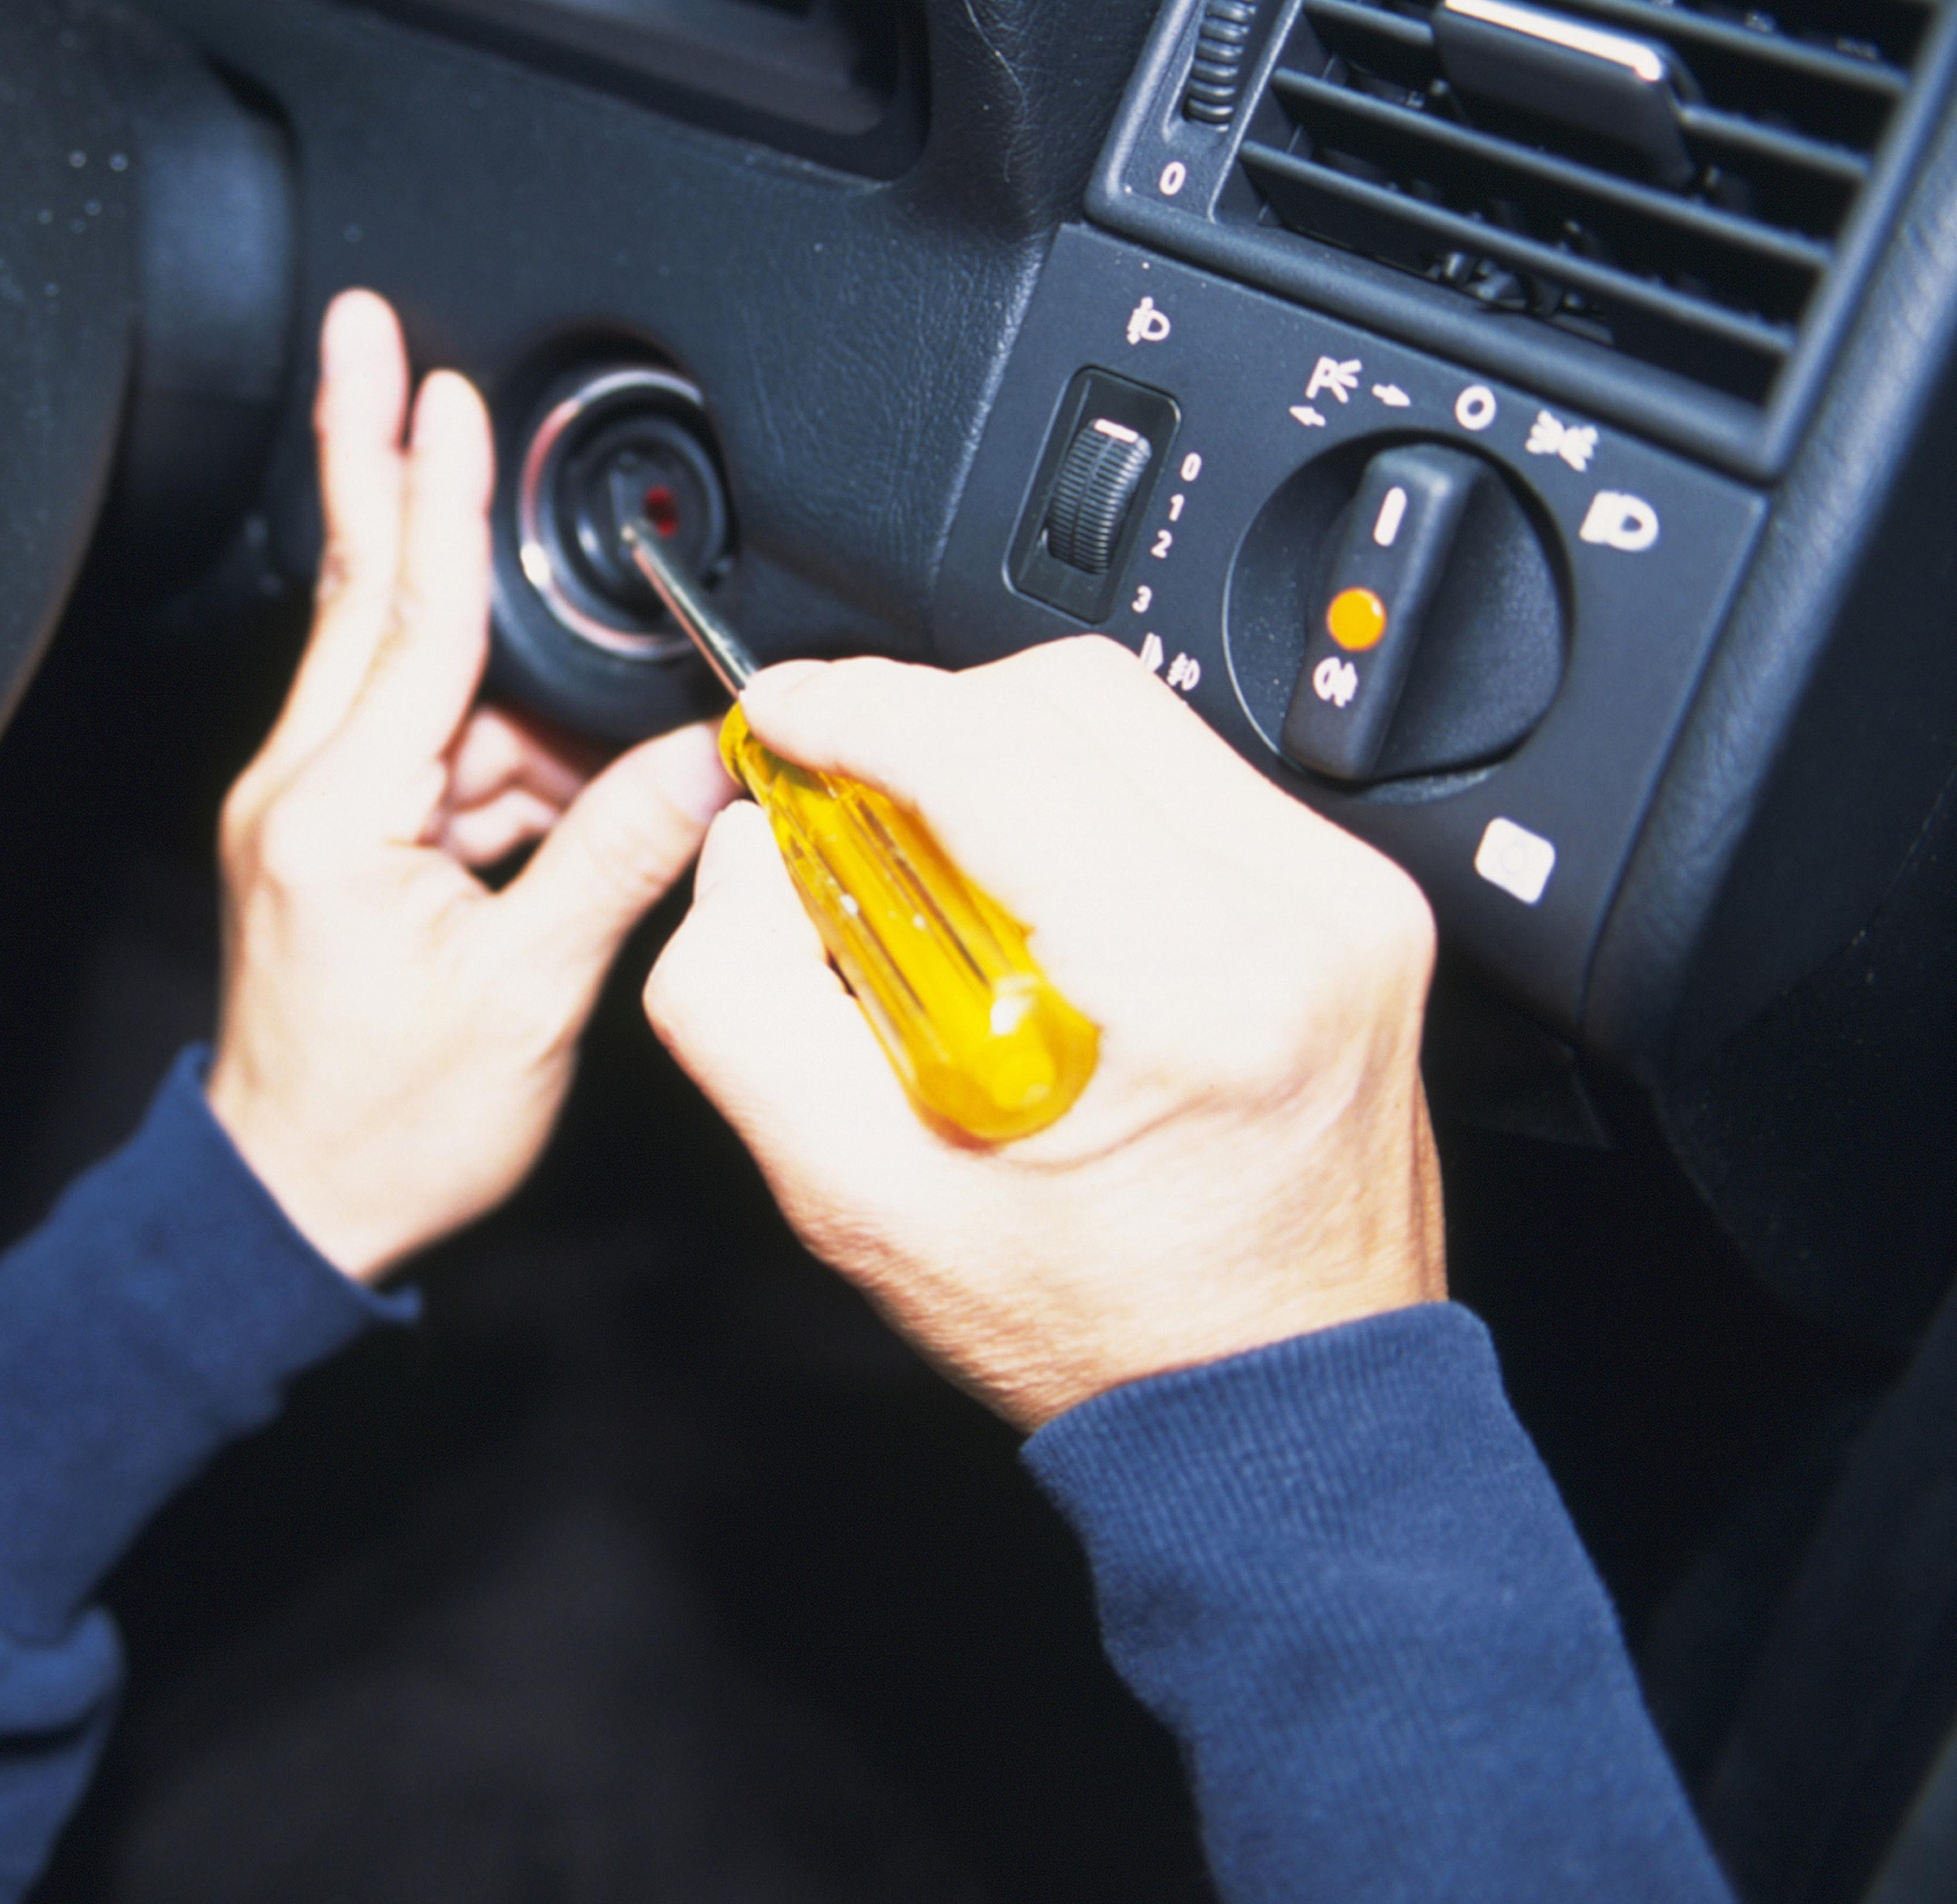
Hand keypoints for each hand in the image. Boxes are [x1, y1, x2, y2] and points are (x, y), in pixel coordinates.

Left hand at [208, 291, 738, 1284]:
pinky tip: (560, 779)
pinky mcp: (330, 843)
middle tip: (370, 332)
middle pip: (364, 589)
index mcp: (339, 815)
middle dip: (375, 454)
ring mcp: (310, 813)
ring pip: (409, 677)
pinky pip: (423, 752)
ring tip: (583, 753)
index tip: (447, 392)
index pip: (411, 618)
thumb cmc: (384, 1127)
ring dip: (496, 671)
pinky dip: (493, 748)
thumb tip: (705, 764)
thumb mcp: (525, 1000)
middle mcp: (303, 792)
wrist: (286, 1208)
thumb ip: (614, 861)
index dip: (440, 499)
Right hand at [645, 637, 1443, 1429]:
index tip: (778, 718)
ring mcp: (1350, 905)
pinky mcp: (1362, 908)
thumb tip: (742, 850)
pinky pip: (1192, 782)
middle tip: (848, 811)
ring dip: (1008, 762)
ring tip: (946, 882)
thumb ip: (746, 1003)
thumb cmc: (1098, 1326)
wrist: (1276, 1409)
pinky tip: (1041, 909)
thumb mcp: (855, 1194)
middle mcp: (1299, 918)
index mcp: (1187, 985)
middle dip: (929, 724)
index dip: (855, 706)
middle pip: (1068, 695)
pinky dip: (1088, 806)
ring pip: (1133, 721)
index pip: (994, 745)